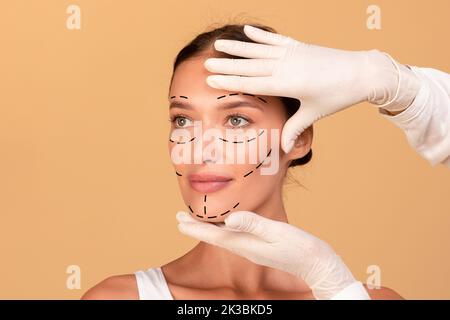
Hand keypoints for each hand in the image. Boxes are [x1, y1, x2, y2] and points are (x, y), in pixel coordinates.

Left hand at [176, 210, 369, 299]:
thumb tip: (229, 219)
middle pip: (215, 236)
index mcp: (246, 244)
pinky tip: (225, 224)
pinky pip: (236, 236)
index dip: (195, 227)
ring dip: (208, 227)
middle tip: (179, 217)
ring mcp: (252, 248)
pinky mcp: (260, 246)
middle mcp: (245, 248)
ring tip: (196, 219)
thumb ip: (253, 224)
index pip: (214, 234)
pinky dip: (224, 228)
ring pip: (223, 236)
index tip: (178, 220)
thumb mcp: (277, 232)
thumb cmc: (300, 247)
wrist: (317, 264)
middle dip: (196, 227)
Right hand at [204, 25, 418, 152]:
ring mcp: (292, 53)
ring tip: (218, 44)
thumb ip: (295, 129)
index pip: (251, 83)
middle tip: (206, 64)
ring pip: (258, 50)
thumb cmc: (337, 95)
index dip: (230, 81)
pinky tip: (247, 31)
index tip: (211, 79)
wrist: (361, 72)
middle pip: (249, 66)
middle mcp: (286, 66)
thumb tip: (284, 149)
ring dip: (237, 47)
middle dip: (227, 65)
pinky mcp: (299, 46)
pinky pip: (275, 39)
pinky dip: (261, 35)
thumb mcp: (314, 113)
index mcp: (287, 84)